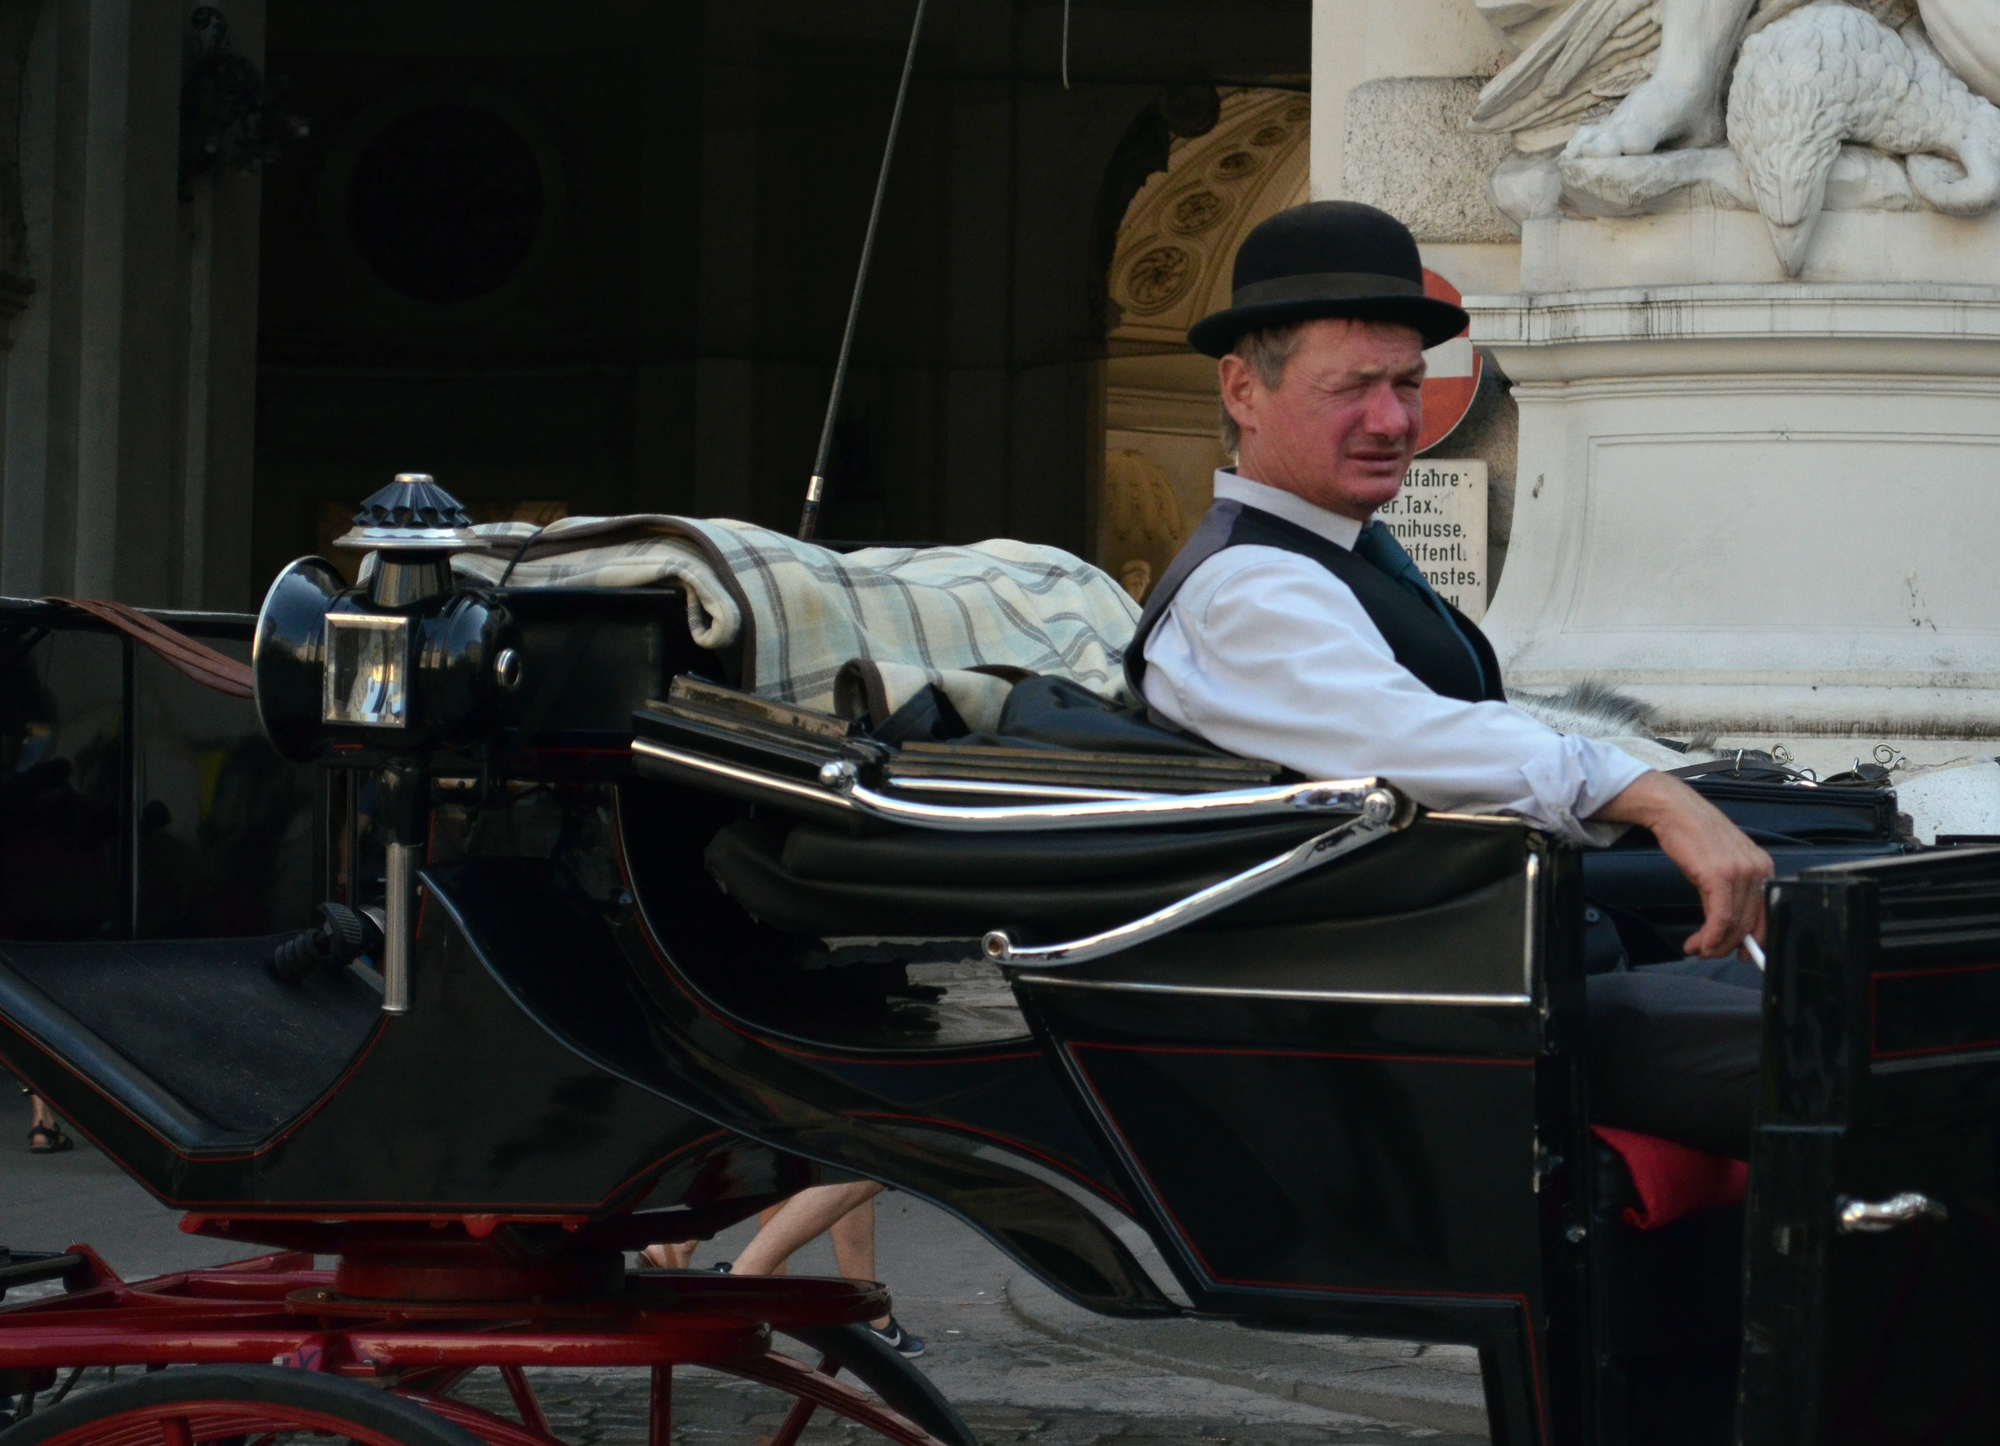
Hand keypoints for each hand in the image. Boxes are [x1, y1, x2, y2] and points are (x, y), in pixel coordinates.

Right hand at [1594, 771, 1773, 958]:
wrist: (1676, 811)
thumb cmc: (1694, 833)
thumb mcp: (1721, 861)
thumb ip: (1731, 888)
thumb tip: (1727, 920)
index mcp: (1763, 867)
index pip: (1765, 913)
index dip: (1753, 939)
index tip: (1740, 953)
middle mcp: (1758, 870)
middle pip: (1749, 923)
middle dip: (1727, 945)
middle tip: (1708, 953)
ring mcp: (1741, 873)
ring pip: (1734, 924)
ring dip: (1714, 943)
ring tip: (1697, 948)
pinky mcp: (1720, 876)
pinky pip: (1720, 917)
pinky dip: (1710, 935)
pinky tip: (1699, 942)